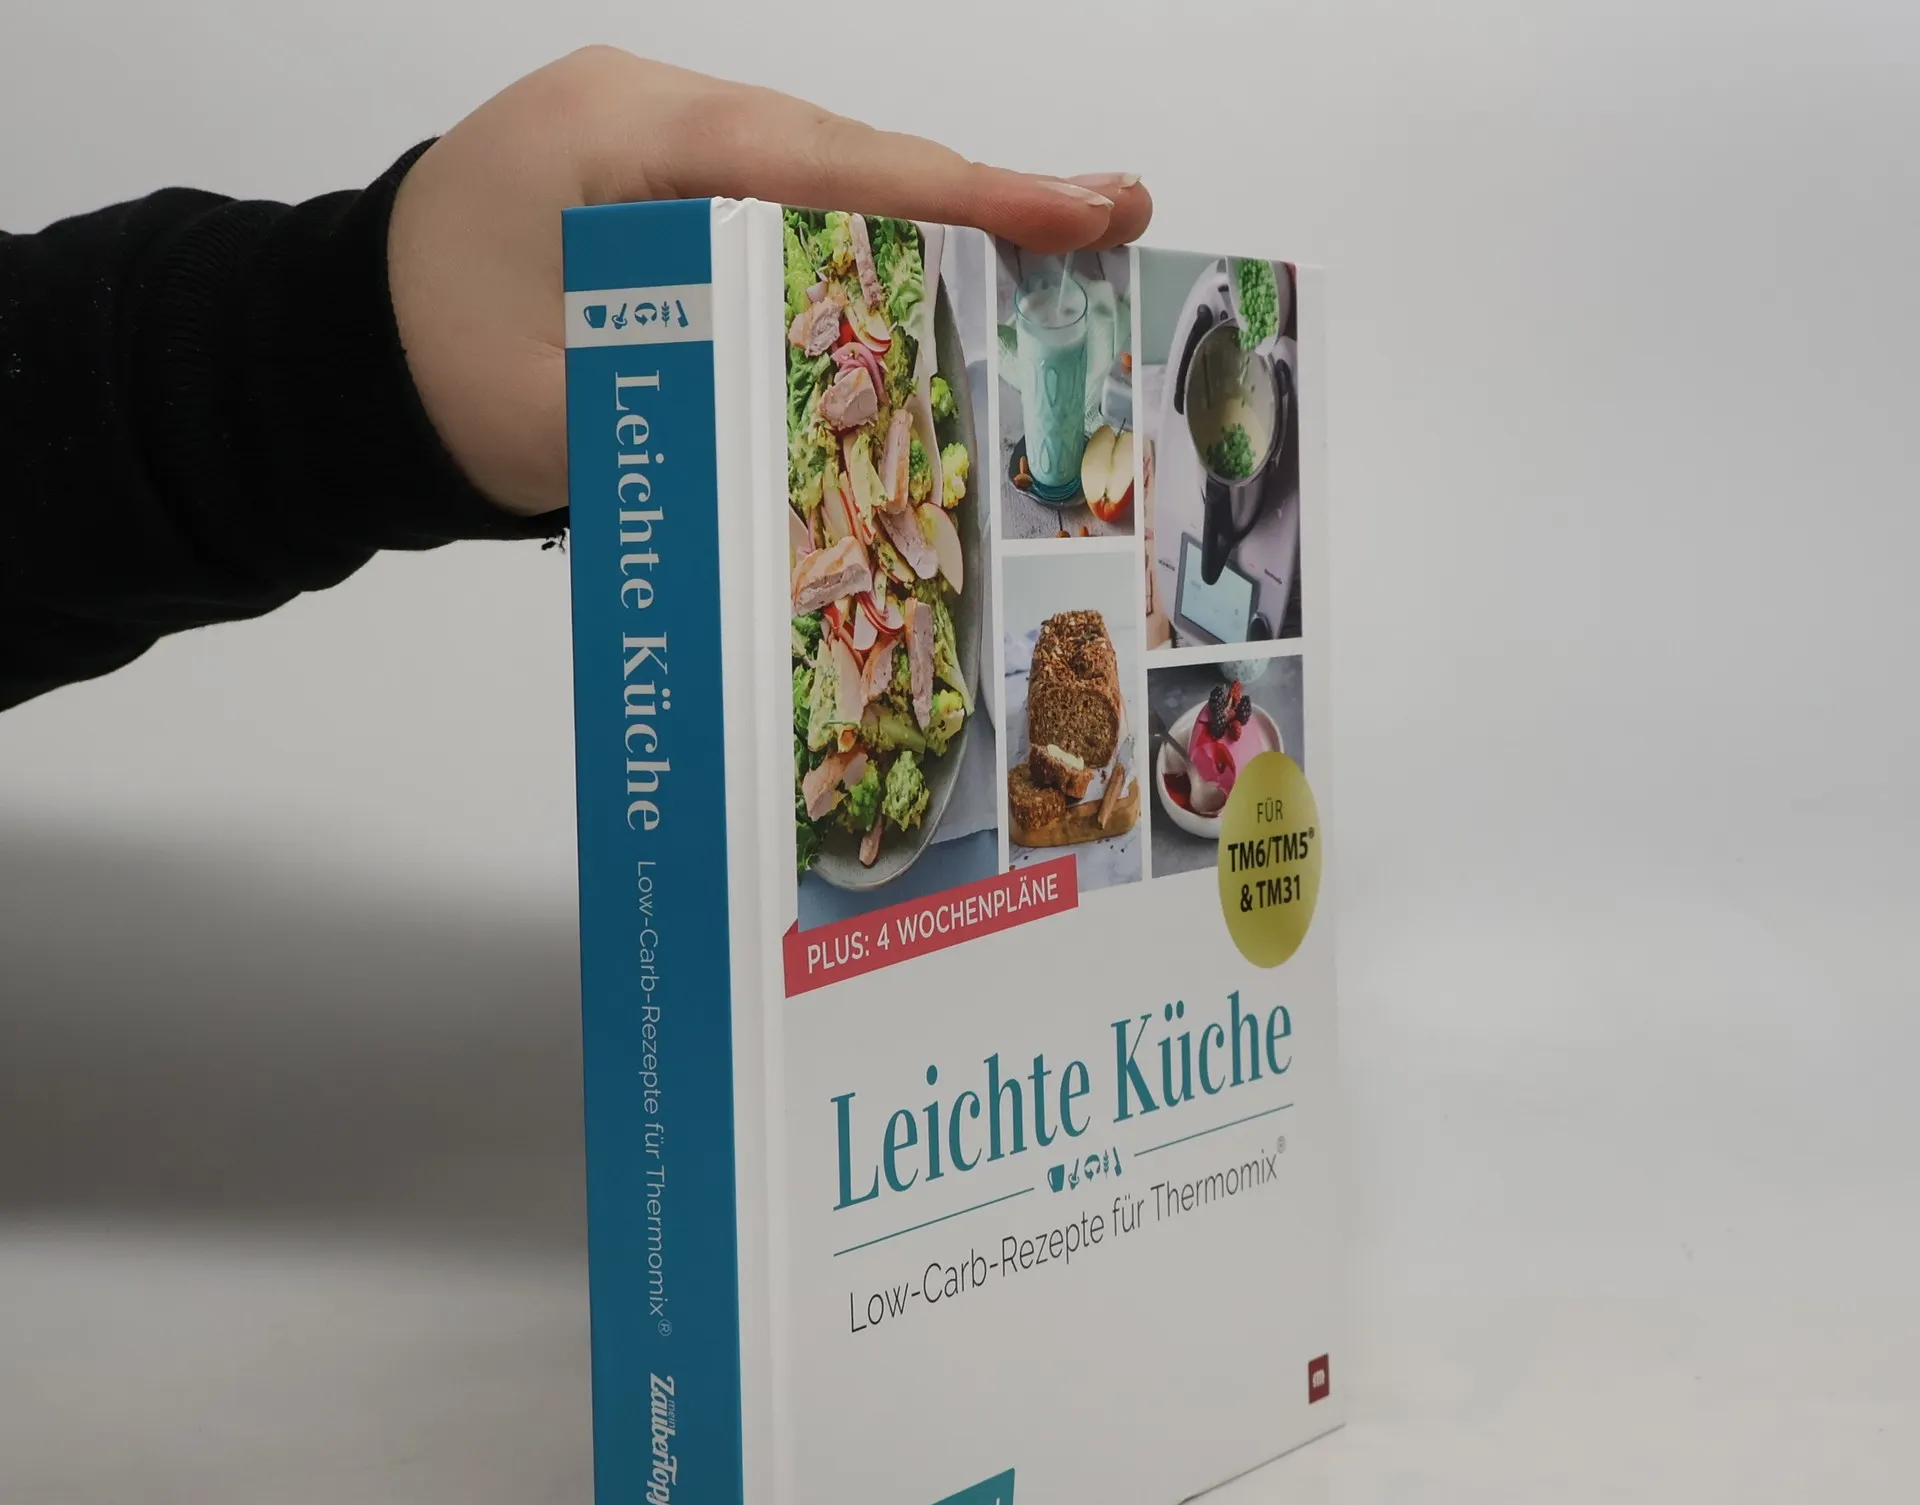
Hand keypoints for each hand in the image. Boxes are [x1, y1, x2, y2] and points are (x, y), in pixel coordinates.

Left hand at [387, 47, 1151, 515]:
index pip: (818, 161)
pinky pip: (781, 209)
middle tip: (1109, 218)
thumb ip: (694, 402)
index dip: (955, 194)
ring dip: (931, 221)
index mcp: (624, 136)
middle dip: (975, 195)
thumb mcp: (559, 408)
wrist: (338, 364)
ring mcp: (657, 149)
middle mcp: (653, 117)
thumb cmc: (430, 378)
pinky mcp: (661, 195)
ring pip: (822, 180)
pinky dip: (864, 247)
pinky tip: (941, 275)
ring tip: (1060, 241)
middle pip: (841, 155)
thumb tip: (833, 441)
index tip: (1071, 208)